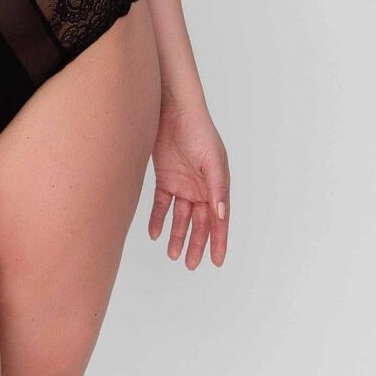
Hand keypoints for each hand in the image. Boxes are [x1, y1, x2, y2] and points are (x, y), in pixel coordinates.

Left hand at [148, 95, 229, 267]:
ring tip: (173, 255)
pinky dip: (158, 219)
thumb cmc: (199, 131)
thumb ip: (217, 189)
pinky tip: (154, 233)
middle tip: (192, 264)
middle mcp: (201, 188)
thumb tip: (221, 215)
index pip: (219, 219)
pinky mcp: (165, 178)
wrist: (173, 110)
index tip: (218, 260)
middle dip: (197, 244)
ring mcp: (183, 184)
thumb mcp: (212, 162)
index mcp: (217, 185)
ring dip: (177, 235)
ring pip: (180, 217)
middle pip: (199, 223)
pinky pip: (161, 204)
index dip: (219, 240)